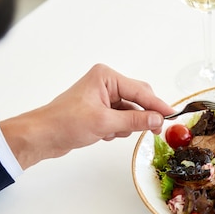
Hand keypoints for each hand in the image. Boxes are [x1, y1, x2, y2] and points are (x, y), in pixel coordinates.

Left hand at [0, 64, 173, 168]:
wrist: (42, 136)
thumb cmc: (65, 123)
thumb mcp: (105, 123)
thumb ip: (134, 121)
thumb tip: (157, 120)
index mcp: (106, 77)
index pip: (140, 91)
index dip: (157, 105)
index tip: (172, 116)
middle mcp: (105, 83)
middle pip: (137, 99)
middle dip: (142, 116)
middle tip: (154, 131)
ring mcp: (102, 97)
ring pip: (129, 112)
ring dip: (126, 125)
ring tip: (110, 133)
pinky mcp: (98, 111)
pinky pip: (120, 119)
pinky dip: (116, 130)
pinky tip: (104, 135)